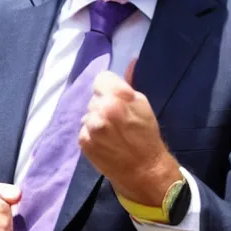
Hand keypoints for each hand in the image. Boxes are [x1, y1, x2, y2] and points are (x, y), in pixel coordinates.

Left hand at [79, 60, 180, 206]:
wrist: (144, 169)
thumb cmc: (147, 135)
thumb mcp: (143, 104)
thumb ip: (129, 84)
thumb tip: (130, 60)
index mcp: (118, 96)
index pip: (102, 78)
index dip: (111, 87)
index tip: (118, 97)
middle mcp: (100, 109)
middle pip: (95, 96)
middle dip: (104, 103)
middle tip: (118, 117)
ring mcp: (90, 126)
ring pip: (88, 112)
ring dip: (97, 118)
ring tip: (112, 131)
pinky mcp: (83, 141)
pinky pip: (84, 128)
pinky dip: (92, 133)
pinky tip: (105, 141)